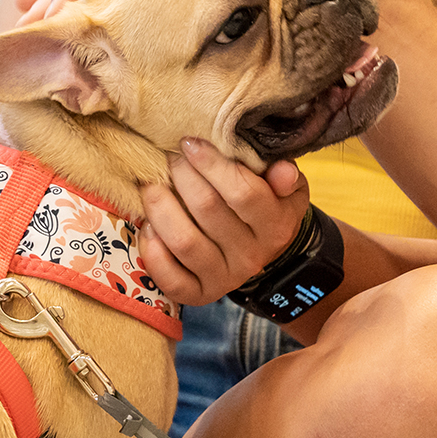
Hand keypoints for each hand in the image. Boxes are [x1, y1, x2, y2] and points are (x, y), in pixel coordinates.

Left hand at [134, 140, 313, 304]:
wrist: (261, 252)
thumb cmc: (268, 207)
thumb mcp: (287, 189)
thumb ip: (286, 176)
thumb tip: (282, 171)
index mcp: (276, 226)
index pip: (244, 192)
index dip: (212, 164)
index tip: (190, 143)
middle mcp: (252, 256)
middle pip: (208, 209)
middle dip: (182, 176)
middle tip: (169, 157)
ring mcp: (225, 279)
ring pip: (184, 242)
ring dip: (160, 208)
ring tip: (151, 185)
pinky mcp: (200, 294)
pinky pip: (170, 278)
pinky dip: (153, 251)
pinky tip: (149, 227)